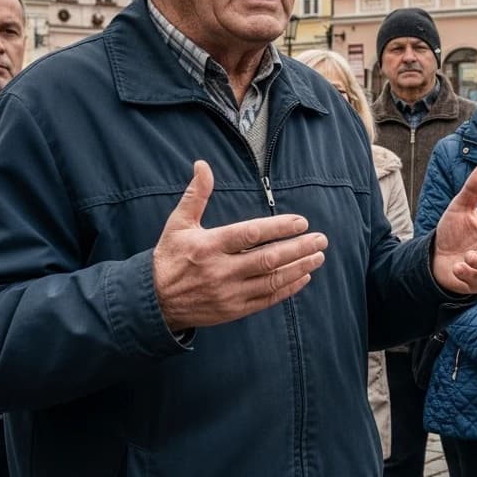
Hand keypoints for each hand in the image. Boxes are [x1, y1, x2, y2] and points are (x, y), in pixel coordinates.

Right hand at [153, 161, 326, 331]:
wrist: (154, 302)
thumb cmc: (169, 257)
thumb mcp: (178, 223)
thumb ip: (196, 194)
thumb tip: (202, 165)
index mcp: (209, 246)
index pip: (250, 235)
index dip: (278, 228)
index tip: (301, 222)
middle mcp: (221, 271)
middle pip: (268, 259)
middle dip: (299, 249)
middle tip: (321, 239)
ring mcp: (228, 293)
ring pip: (272, 281)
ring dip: (299, 268)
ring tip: (318, 256)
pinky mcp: (233, 310)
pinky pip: (266, 299)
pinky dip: (287, 289)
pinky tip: (303, 277)